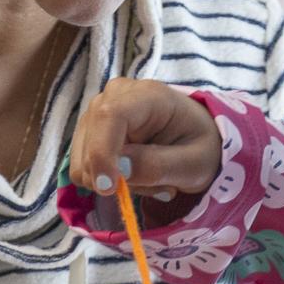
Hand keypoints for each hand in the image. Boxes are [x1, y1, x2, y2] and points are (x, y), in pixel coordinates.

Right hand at [69, 78, 223, 202]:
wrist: (195, 137)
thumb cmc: (200, 146)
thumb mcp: (193, 163)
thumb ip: (158, 166)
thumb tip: (119, 170)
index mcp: (147, 95)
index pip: (110, 116)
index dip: (102, 152)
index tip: (109, 188)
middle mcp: (114, 96)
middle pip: (89, 141)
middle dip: (116, 177)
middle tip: (159, 186)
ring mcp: (98, 112)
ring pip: (83, 161)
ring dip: (116, 182)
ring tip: (152, 179)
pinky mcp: (89, 132)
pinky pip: (84, 168)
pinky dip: (108, 181)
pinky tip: (137, 175)